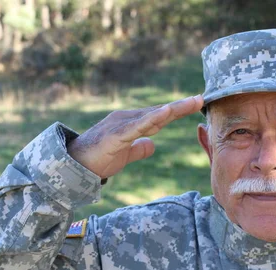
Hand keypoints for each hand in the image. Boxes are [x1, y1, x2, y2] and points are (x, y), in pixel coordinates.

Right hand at [67, 95, 203, 178]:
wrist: (74, 166)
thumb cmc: (97, 159)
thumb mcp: (124, 155)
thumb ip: (138, 149)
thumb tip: (152, 145)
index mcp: (130, 124)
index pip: (158, 117)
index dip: (177, 111)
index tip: (197, 104)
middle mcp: (127, 119)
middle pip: (159, 112)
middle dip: (181, 106)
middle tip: (202, 98)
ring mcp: (122, 125)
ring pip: (152, 116)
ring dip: (173, 109)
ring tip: (192, 102)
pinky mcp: (116, 135)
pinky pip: (138, 126)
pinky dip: (153, 118)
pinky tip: (167, 112)